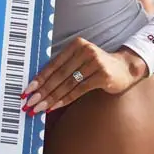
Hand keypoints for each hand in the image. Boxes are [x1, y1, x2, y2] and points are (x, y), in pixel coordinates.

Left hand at [21, 40, 147, 114]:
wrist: (126, 68)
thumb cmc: (97, 66)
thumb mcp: (80, 61)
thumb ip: (63, 68)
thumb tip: (39, 86)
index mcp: (75, 45)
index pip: (53, 64)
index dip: (39, 78)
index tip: (27, 90)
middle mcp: (85, 51)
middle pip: (58, 75)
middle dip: (42, 91)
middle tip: (29, 102)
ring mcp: (95, 63)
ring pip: (67, 83)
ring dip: (51, 98)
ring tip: (39, 107)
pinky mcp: (103, 75)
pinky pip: (79, 89)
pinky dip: (65, 99)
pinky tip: (55, 106)